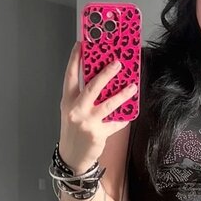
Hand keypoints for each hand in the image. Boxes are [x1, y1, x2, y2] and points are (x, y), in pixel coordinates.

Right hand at [58, 42, 136, 172]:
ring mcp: (87, 122)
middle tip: (117, 63)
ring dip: (122, 94)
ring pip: (108, 104)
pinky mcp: (98, 133)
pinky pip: (115, 123)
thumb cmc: (73, 130)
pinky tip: (130, 113)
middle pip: (92, 87)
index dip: (75, 59)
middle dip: (106, 74)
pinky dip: (124, 118)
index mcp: (68, 101)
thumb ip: (82, 96)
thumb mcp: (72, 110)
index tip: (82, 44)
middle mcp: (76, 109)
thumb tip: (102, 79)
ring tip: (132, 86)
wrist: (72, 156)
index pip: (70, 76)